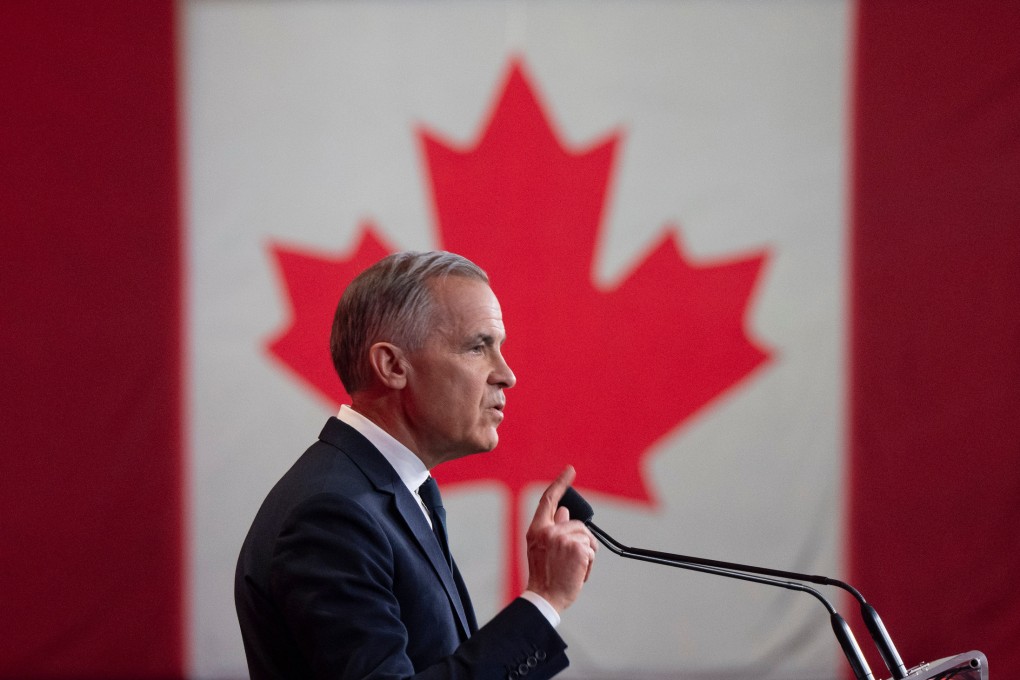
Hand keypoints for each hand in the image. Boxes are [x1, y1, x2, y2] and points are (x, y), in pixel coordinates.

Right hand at [524, 466, 596, 612]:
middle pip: (576, 524)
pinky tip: (578, 573)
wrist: (545, 598)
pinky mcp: (577, 548)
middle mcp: (548, 531)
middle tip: (571, 562)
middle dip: (581, 541)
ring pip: (586, 537)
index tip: (570, 470)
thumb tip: (564, 510)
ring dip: (586, 553)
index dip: (560, 483)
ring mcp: (562, 539)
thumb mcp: (543, 548)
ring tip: (573, 569)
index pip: (548, 500)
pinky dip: (590, 563)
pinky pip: (592, 550)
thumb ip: (552, 528)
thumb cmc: (544, 575)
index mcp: (536, 529)